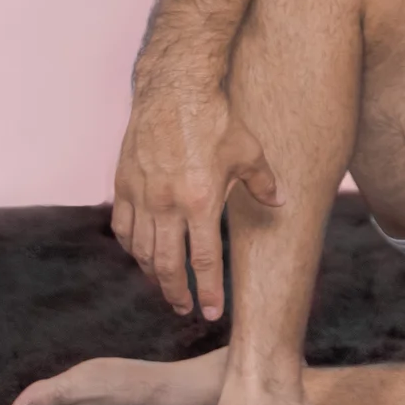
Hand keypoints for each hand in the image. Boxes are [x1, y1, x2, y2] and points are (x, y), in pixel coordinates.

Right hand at [112, 84, 281, 318]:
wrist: (174, 91)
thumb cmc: (217, 121)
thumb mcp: (250, 152)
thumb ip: (264, 184)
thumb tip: (281, 204)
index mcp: (201, 202)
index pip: (203, 260)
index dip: (207, 291)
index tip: (210, 313)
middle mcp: (167, 204)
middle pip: (167, 264)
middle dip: (176, 292)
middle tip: (184, 309)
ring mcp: (141, 195)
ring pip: (142, 250)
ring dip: (153, 274)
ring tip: (165, 287)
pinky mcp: (123, 183)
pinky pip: (123, 226)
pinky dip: (131, 246)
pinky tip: (141, 254)